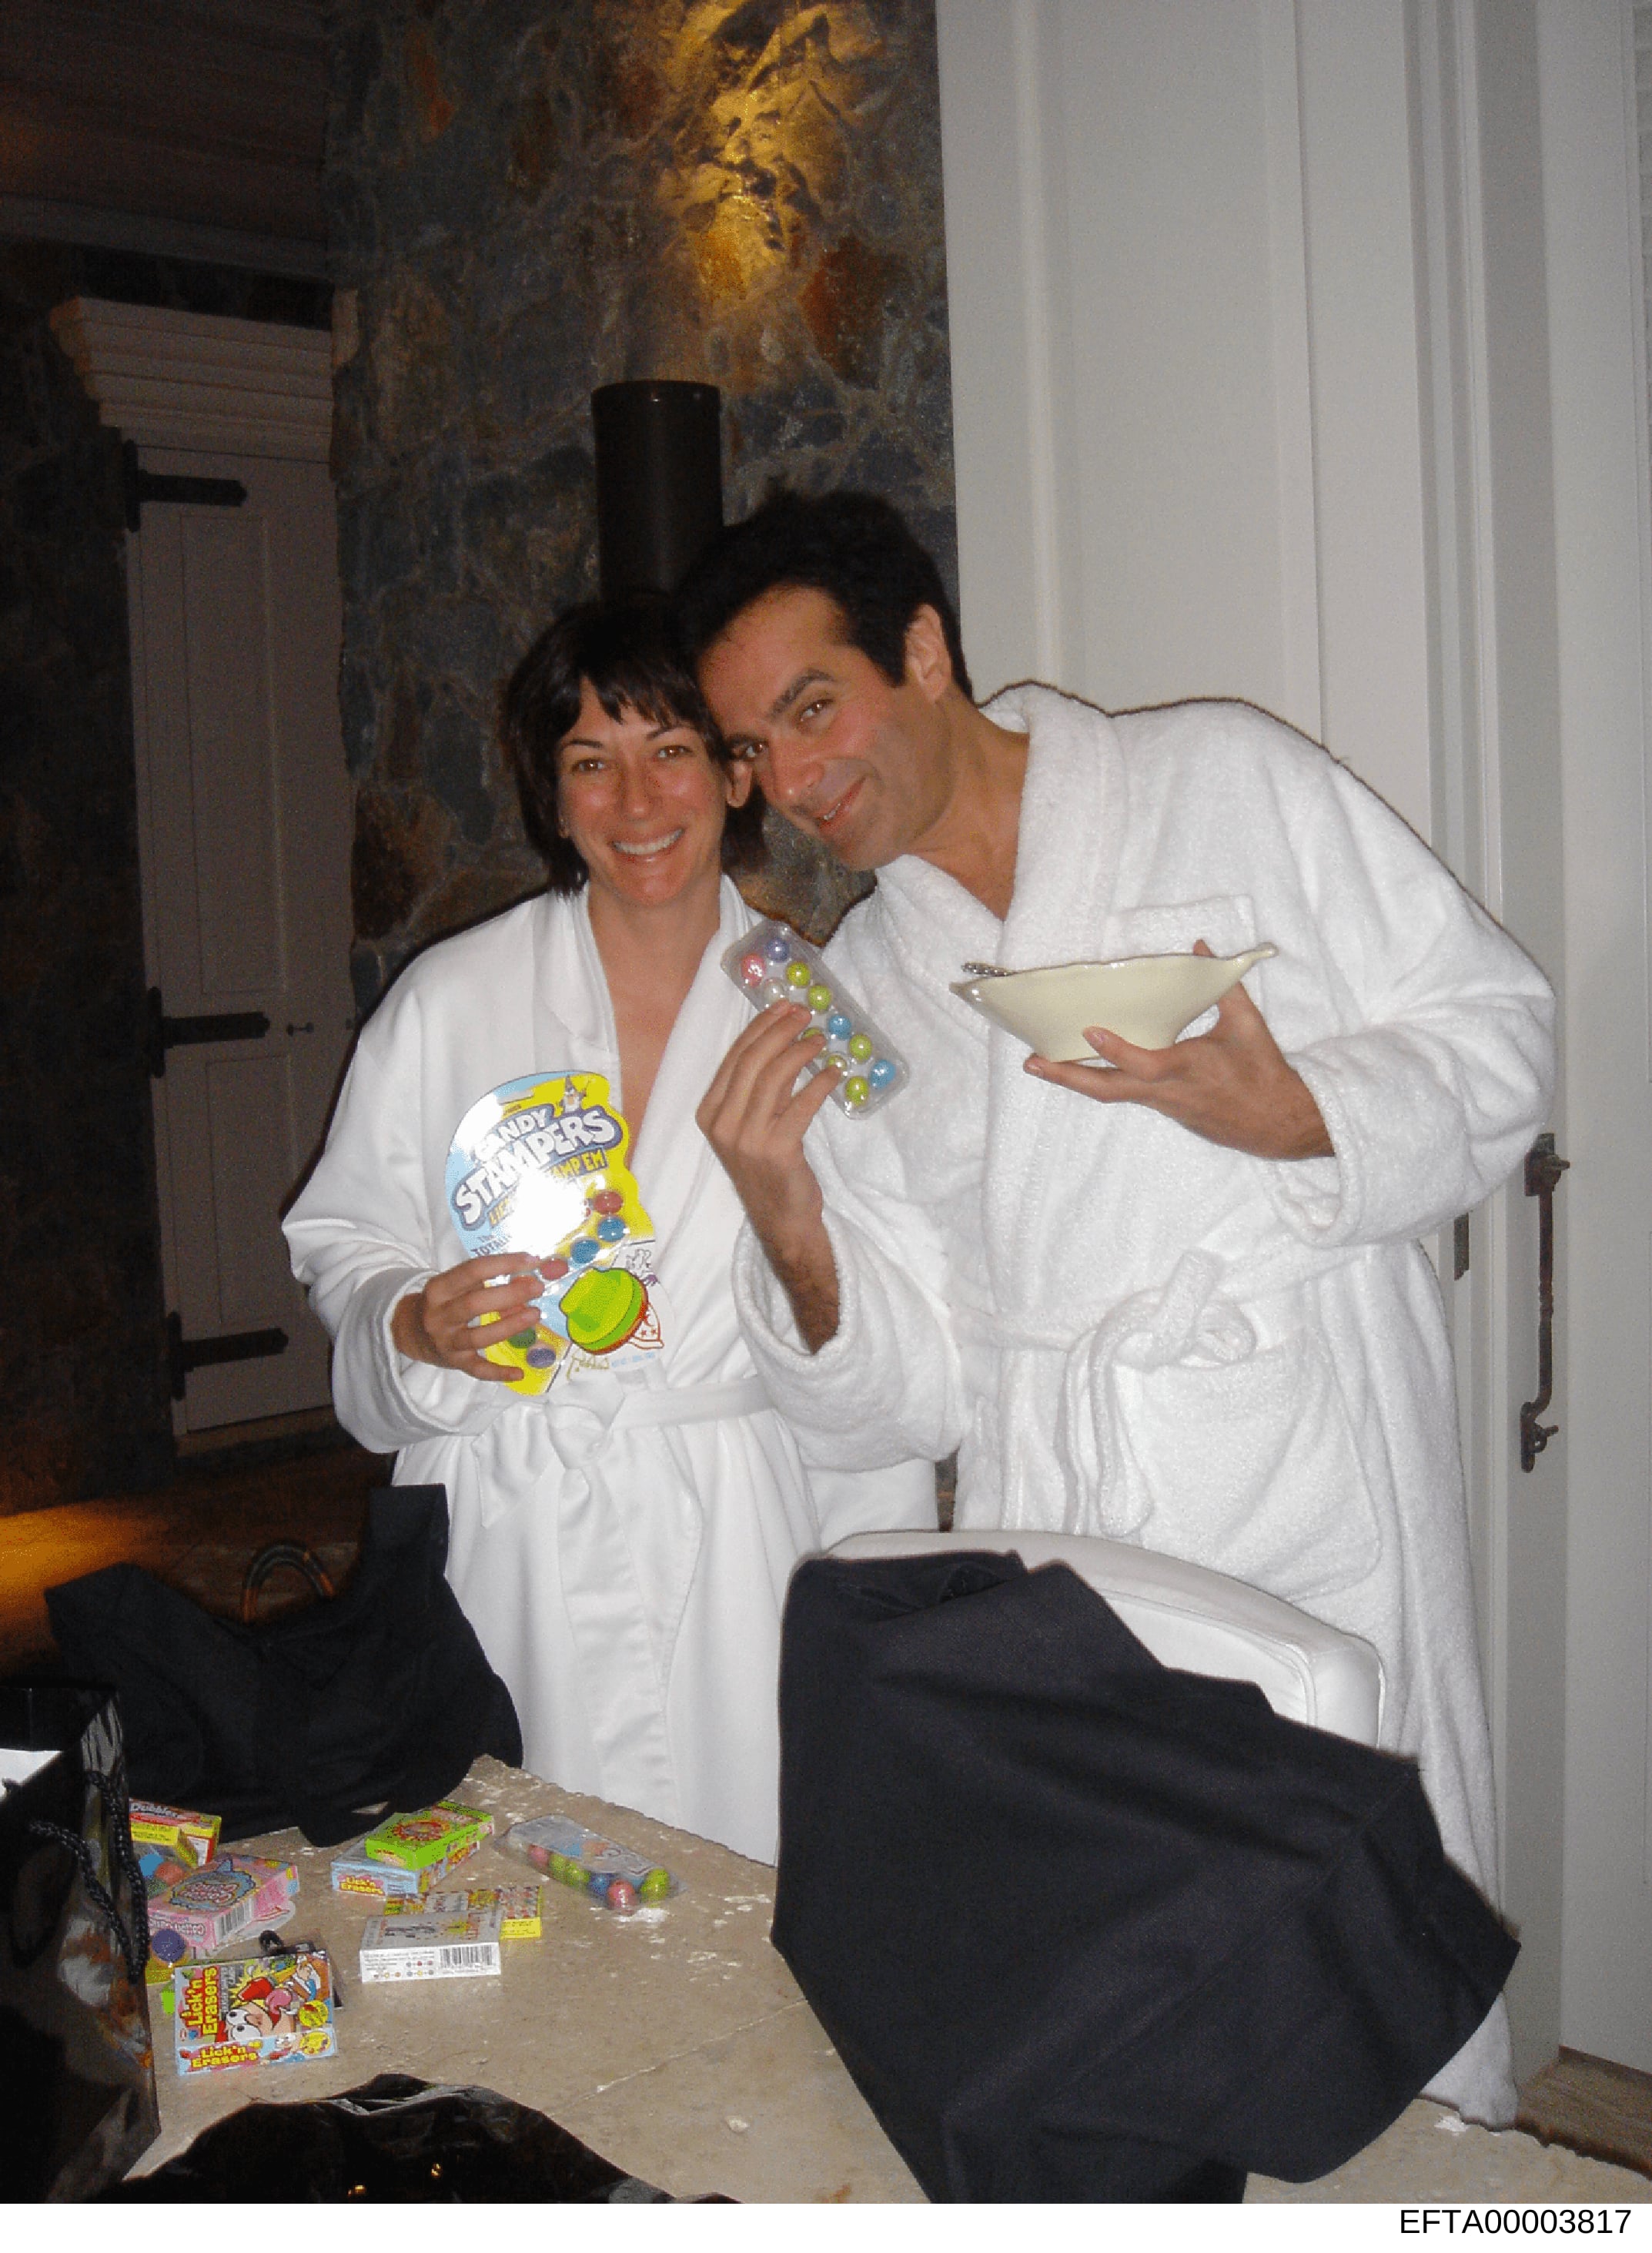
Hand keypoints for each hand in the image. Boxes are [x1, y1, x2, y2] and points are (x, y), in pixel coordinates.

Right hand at [391, 1253, 551, 1382]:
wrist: (411, 1332)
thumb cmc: (442, 1303)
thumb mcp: (452, 1286)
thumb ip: (483, 1281)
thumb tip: (526, 1276)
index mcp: (439, 1288)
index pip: (472, 1270)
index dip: (503, 1264)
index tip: (531, 1260)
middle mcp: (440, 1315)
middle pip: (474, 1304)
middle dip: (509, 1295)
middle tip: (537, 1288)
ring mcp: (446, 1341)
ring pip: (479, 1337)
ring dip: (509, 1326)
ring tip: (535, 1314)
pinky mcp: (455, 1362)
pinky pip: (478, 1369)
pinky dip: (498, 1372)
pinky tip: (519, 1372)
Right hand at [698, 1001, 841, 1348]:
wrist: (782, 1221)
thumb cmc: (769, 1170)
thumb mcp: (756, 1124)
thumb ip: (764, 1089)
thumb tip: (786, 1042)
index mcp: (709, 1113)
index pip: (734, 1058)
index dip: (760, 1027)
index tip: (784, 1007)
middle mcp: (721, 1124)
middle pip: (751, 1062)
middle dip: (780, 1031)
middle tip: (805, 1013)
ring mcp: (745, 1139)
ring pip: (773, 1079)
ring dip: (800, 1052)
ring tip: (821, 1039)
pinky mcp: (775, 1150)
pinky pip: (800, 1106)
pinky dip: (819, 1084)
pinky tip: (834, 1072)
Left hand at [1024, 942, 1333, 1159]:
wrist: (1277, 1125)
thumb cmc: (1263, 1072)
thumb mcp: (1247, 1026)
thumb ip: (1222, 987)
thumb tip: (1201, 947)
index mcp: (1186, 1069)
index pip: (1144, 1062)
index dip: (1116, 1049)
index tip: (1090, 1029)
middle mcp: (1166, 1092)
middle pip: (1107, 1090)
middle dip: (1067, 1077)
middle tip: (1032, 1064)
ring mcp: (1162, 1106)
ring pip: (1110, 1095)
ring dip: (1075, 1080)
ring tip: (1040, 1064)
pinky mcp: (1164, 1111)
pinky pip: (1125, 1095)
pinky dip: (1099, 1082)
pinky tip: (1079, 1068)